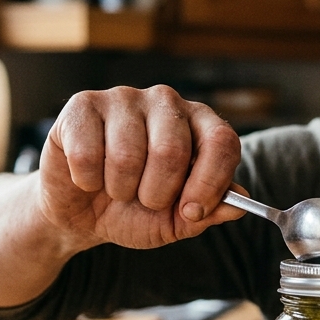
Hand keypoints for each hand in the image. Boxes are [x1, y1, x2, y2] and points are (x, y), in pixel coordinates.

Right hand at [38, 85, 244, 252]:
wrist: (81, 214)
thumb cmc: (134, 211)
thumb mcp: (174, 221)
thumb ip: (207, 213)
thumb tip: (238, 204)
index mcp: (199, 124)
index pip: (221, 142)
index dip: (210, 182)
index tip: (192, 212)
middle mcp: (165, 102)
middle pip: (173, 150)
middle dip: (156, 193)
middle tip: (144, 200)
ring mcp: (124, 98)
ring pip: (127, 155)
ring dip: (120, 189)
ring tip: (115, 188)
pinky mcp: (83, 104)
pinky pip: (88, 154)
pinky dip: (88, 180)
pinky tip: (88, 177)